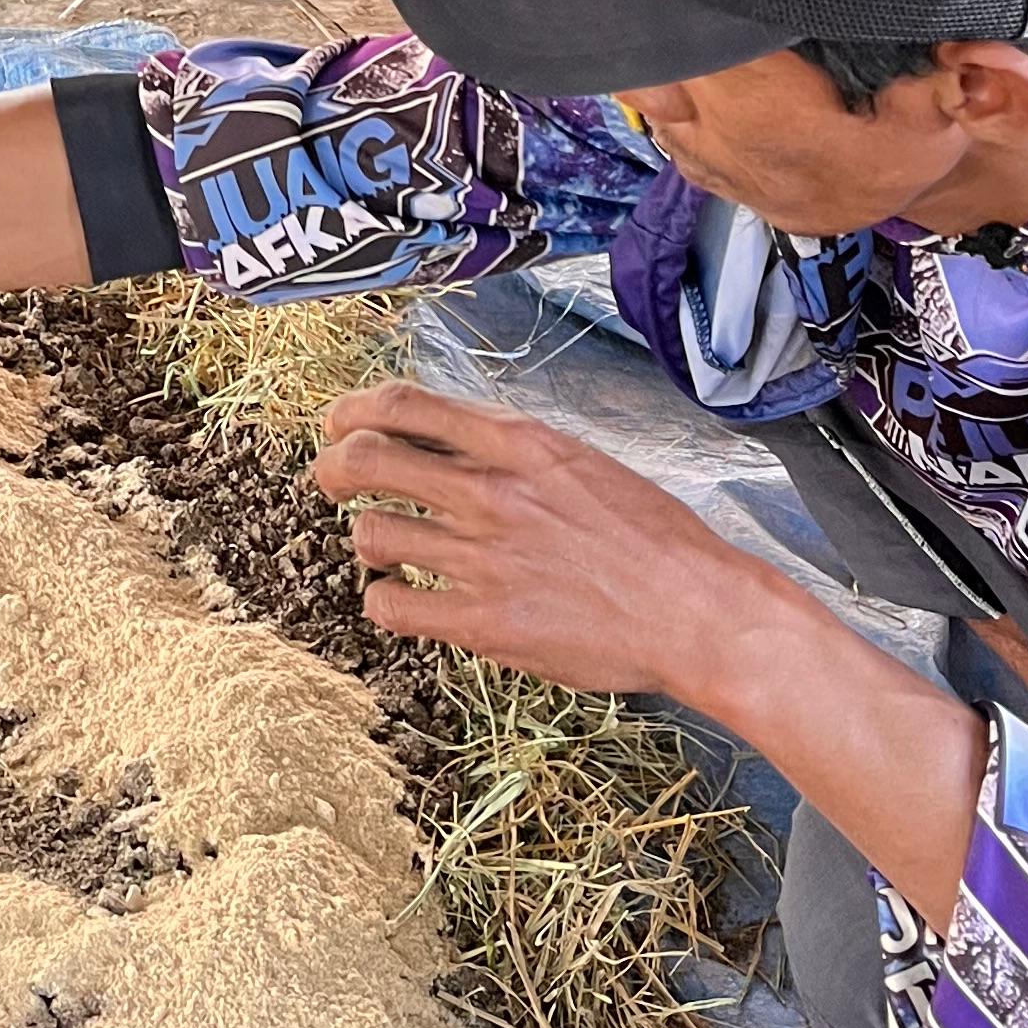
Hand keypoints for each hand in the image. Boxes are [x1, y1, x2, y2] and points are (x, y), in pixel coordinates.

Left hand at [310, 380, 762, 701]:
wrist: (698, 611)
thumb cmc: (654, 538)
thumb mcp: (583, 463)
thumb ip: (515, 451)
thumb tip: (454, 443)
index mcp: (519, 443)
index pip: (405, 404)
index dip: (353, 411)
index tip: (338, 423)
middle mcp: (491, 492)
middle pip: (366, 460)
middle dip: (331, 467)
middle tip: (329, 480)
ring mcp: (483, 558)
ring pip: (371, 533)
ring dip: (364, 539)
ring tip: (381, 548)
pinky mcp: (483, 622)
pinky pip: (393, 606)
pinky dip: (382, 601)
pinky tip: (400, 599)